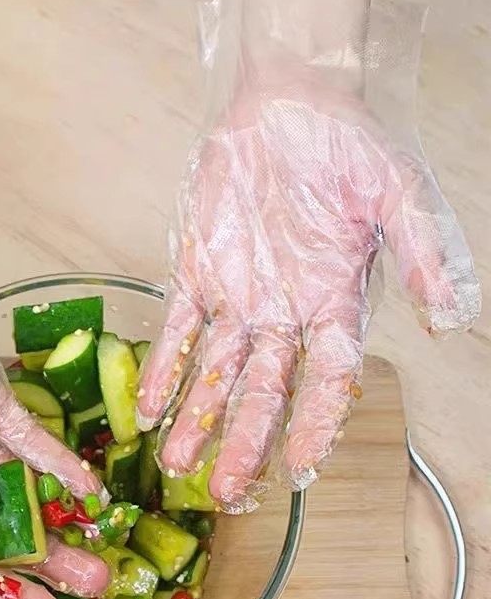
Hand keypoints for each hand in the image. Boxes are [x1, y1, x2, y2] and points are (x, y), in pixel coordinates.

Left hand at [137, 72, 479, 512]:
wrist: (287, 106)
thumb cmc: (348, 145)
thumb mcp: (397, 192)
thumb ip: (424, 251)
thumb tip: (449, 318)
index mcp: (333, 303)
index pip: (327, 380)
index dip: (315, 424)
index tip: (299, 468)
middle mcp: (284, 313)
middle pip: (263, 392)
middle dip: (243, 441)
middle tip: (223, 492)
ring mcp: (237, 297)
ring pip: (214, 372)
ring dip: (195, 418)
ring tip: (175, 464)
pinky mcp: (197, 272)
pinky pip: (177, 329)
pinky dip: (163, 367)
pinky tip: (149, 407)